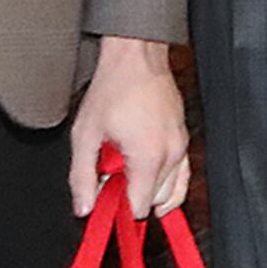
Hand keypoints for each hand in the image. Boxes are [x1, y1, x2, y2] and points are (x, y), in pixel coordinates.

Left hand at [72, 38, 189, 215]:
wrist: (137, 58)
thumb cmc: (115, 88)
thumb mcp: (85, 135)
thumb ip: (82, 176)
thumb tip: (83, 206)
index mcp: (148, 157)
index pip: (139, 206)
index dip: (119, 210)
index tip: (105, 203)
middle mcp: (171, 154)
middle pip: (156, 201)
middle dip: (133, 198)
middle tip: (110, 181)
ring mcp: (181, 146)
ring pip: (173, 190)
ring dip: (150, 189)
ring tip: (127, 174)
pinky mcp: (184, 139)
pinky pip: (181, 173)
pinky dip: (166, 180)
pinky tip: (146, 171)